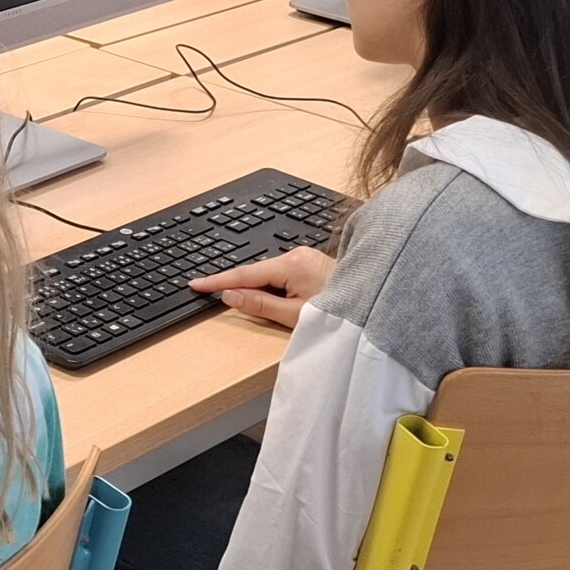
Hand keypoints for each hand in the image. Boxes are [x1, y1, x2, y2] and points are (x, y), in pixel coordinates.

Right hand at [192, 245, 333, 328]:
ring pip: (269, 274)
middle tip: (212, 295)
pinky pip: (282, 274)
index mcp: (292, 264)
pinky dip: (272, 287)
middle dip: (238, 286)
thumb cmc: (342, 312)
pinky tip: (274, 300)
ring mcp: (305, 257)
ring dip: (258, 289)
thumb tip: (231, 295)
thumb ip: (260, 304)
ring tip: (258, 307)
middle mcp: (297, 255)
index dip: (218, 281)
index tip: (197, 284)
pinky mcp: (310, 263)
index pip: (244, 274)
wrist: (373, 302)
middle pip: (256, 272)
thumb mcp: (295, 315)